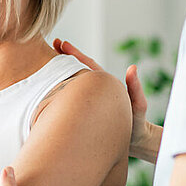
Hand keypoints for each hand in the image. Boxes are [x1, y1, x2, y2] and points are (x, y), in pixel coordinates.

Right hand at [54, 38, 152, 158]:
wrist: (137, 142)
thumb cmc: (138, 124)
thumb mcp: (138, 105)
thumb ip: (135, 88)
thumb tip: (132, 68)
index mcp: (105, 85)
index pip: (88, 66)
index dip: (75, 54)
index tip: (62, 44)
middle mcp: (96, 91)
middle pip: (78, 69)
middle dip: (66, 56)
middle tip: (53, 44)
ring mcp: (91, 101)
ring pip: (74, 83)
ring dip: (62, 72)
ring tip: (47, 62)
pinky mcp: (86, 111)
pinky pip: (72, 98)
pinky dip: (62, 89)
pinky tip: (50, 89)